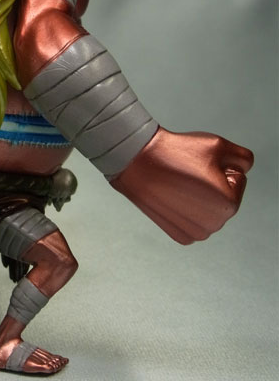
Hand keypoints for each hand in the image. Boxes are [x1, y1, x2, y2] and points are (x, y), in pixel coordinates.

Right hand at [110, 127, 253, 243]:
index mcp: (229, 203)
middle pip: (224, 196)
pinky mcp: (180, 236)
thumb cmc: (175, 152)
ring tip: (178, 182)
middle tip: (186, 172)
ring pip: (209, 209)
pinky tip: (172, 196)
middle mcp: (215, 224)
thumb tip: (242, 171)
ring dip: (199, 197)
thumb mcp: (218, 144)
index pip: (237, 178)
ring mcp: (196, 233)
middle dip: (211, 183)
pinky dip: (186, 209)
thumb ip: (243, 158)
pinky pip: (194, 221)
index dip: (219, 166)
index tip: (196, 163)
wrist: (136, 161)